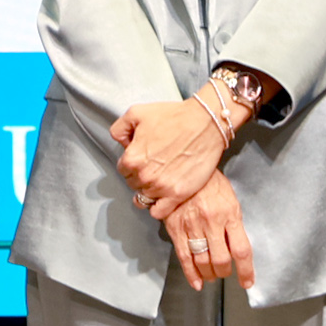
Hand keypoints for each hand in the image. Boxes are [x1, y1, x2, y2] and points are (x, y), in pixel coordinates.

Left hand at [111, 96, 228, 214]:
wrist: (205, 123)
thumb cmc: (173, 116)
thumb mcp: (137, 113)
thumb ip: (119, 128)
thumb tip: (121, 143)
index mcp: (132, 158)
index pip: (122, 169)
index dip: (132, 161)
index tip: (144, 156)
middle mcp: (144, 176)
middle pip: (133, 184)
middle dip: (140, 175)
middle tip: (155, 165)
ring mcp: (161, 187)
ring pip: (145, 198)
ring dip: (150, 190)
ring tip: (161, 178)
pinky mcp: (178, 194)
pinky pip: (158, 212)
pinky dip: (158, 207)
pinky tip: (163, 196)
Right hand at [163, 171, 255, 291]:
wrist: (184, 168)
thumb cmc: (211, 184)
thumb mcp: (231, 201)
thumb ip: (234, 225)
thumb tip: (236, 250)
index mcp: (230, 214)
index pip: (241, 250)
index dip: (246, 271)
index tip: (247, 282)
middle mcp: (211, 221)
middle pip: (221, 260)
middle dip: (224, 272)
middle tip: (225, 273)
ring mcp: (192, 225)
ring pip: (202, 261)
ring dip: (209, 274)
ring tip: (212, 276)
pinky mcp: (175, 228)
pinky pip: (183, 256)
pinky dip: (190, 273)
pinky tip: (197, 282)